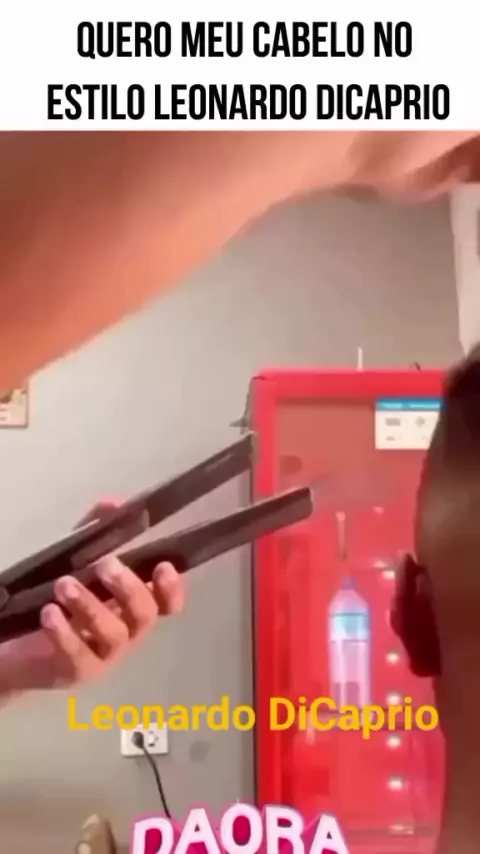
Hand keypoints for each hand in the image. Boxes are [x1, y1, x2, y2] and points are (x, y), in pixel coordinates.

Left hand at [0, 500, 184, 697]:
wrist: (22, 648)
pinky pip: (78, 655)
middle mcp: (127, 632)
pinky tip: (50, 613)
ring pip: (112, 634)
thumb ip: (94, 534)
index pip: (167, 603)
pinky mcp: (78, 671)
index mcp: (133, 607)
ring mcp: (105, 655)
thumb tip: (111, 502)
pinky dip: (65, 633)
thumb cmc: (61, 602)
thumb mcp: (77, 563)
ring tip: (63, 585)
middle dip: (128, 588)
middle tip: (105, 566)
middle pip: (145, 615)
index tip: (163, 566)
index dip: (172, 588)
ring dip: (90, 606)